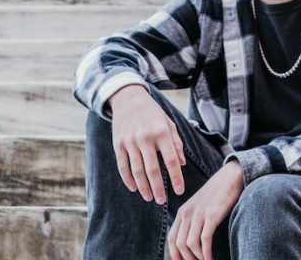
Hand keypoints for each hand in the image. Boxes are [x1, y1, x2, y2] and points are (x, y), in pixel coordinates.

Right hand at [109, 85, 186, 204]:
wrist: (128, 99)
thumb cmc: (153, 113)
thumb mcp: (169, 123)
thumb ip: (176, 143)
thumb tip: (182, 163)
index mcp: (161, 132)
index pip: (171, 161)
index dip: (176, 178)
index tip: (179, 191)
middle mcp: (145, 138)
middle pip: (153, 170)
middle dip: (158, 188)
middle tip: (162, 200)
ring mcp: (130, 142)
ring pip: (137, 171)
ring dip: (144, 187)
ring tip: (149, 197)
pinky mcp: (118, 144)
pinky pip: (123, 166)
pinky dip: (128, 179)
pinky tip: (134, 188)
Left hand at [167, 161, 243, 259]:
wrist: (229, 178)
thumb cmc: (216, 196)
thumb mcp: (198, 207)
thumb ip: (192, 221)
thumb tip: (190, 243)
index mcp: (182, 212)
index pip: (171, 239)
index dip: (175, 255)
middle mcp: (187, 213)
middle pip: (179, 244)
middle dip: (187, 259)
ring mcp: (199, 214)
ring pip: (190, 244)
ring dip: (198, 258)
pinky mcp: (212, 215)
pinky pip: (205, 239)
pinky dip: (207, 253)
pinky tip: (212, 258)